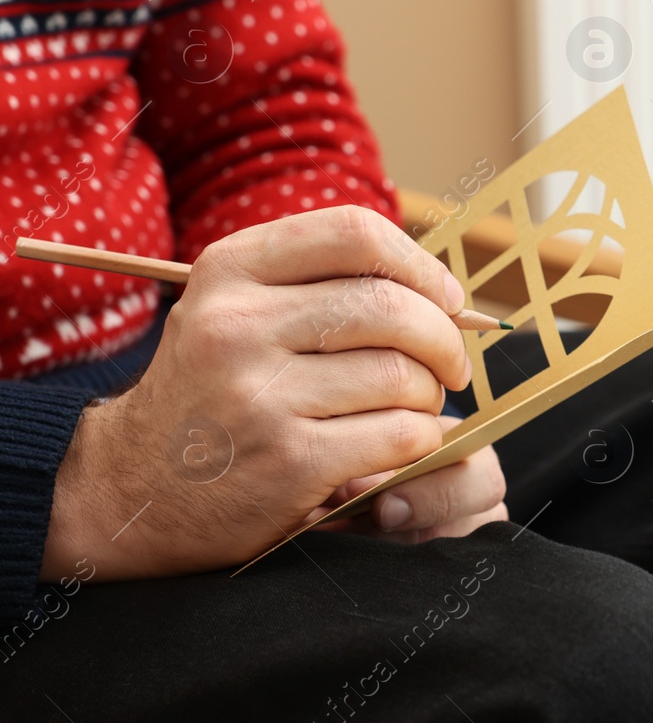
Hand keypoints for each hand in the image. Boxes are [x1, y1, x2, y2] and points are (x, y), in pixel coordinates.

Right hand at [41, 205, 472, 581]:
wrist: (130, 489)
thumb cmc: (212, 391)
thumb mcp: (237, 313)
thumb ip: (321, 285)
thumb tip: (443, 291)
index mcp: (229, 272)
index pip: (356, 233)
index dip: (421, 264)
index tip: (448, 299)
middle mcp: (237, 326)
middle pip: (392, 308)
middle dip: (444, 338)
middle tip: (452, 367)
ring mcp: (260, 396)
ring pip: (403, 375)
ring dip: (431, 395)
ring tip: (415, 407)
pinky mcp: (290, 461)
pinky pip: (401, 435)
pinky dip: (422, 439)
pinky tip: (401, 444)